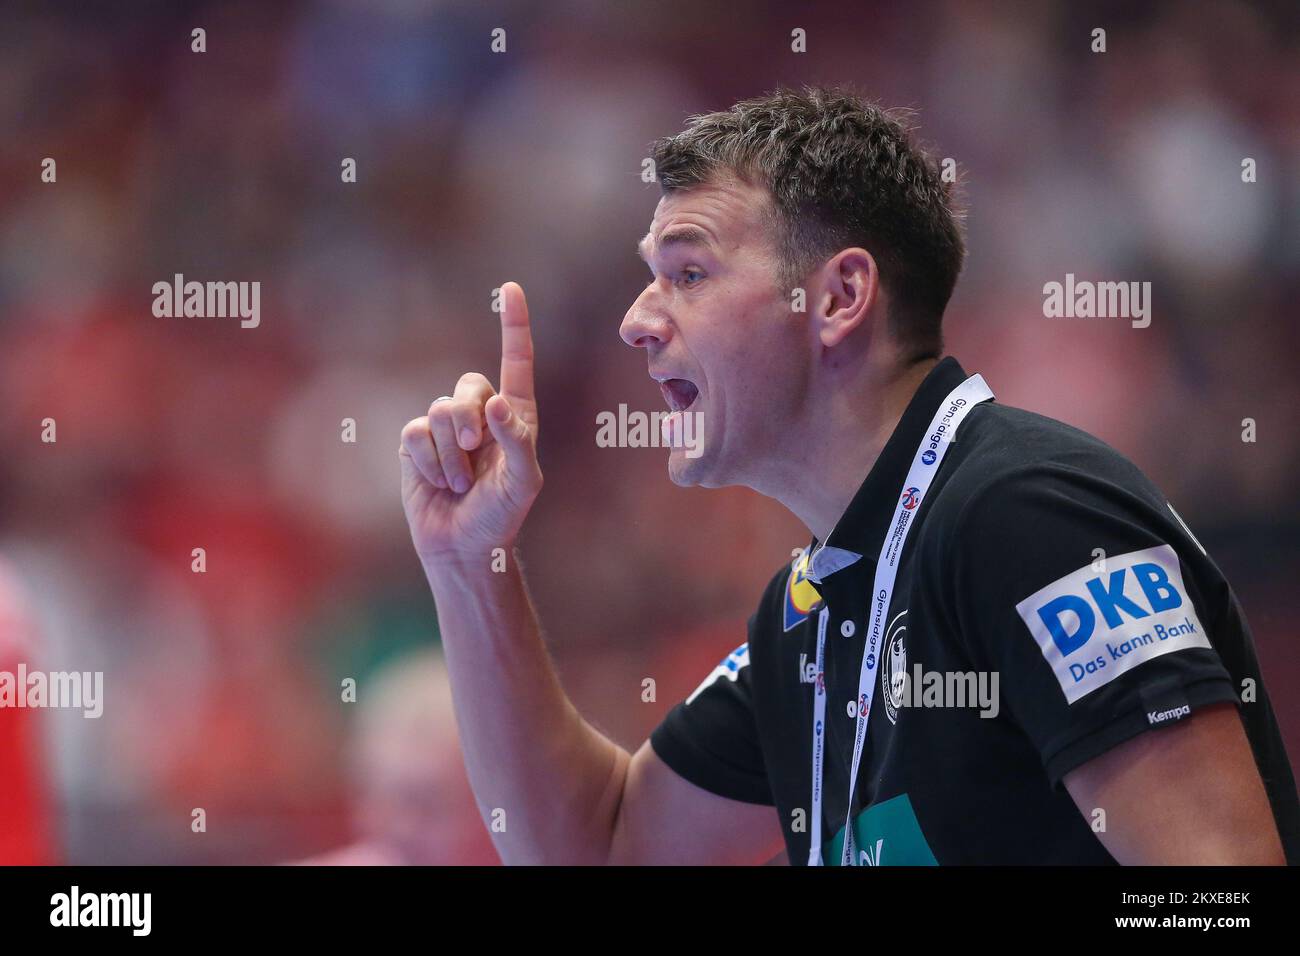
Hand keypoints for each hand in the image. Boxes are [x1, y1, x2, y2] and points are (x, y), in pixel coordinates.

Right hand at [399, 282, 542, 563]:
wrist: (462, 545)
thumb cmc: (501, 515)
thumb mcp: (524, 482)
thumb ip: (517, 441)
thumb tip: (496, 403)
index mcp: (516, 415)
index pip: (516, 362)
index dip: (514, 325)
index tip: (510, 288)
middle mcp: (481, 413)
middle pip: (467, 387)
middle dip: (468, 421)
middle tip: (474, 452)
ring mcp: (446, 428)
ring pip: (438, 413)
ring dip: (451, 455)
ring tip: (460, 483)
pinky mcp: (417, 444)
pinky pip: (415, 434)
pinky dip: (429, 462)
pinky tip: (439, 483)